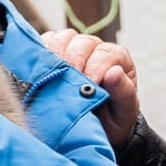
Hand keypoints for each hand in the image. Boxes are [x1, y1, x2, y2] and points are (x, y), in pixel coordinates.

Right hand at [40, 30, 138, 147]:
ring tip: (53, 77)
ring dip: (56, 55)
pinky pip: (46, 41)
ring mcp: (75, 47)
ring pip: (63, 38)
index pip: (106, 53)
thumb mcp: (124, 110)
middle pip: (83, 42)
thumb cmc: (113, 118)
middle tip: (68, 83)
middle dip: (74, 61)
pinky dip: (42, 52)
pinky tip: (42, 71)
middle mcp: (96, 48)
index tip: (88, 85)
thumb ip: (123, 92)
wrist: (96, 127)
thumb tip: (114, 72)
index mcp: (118, 58)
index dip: (95, 67)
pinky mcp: (55, 50)